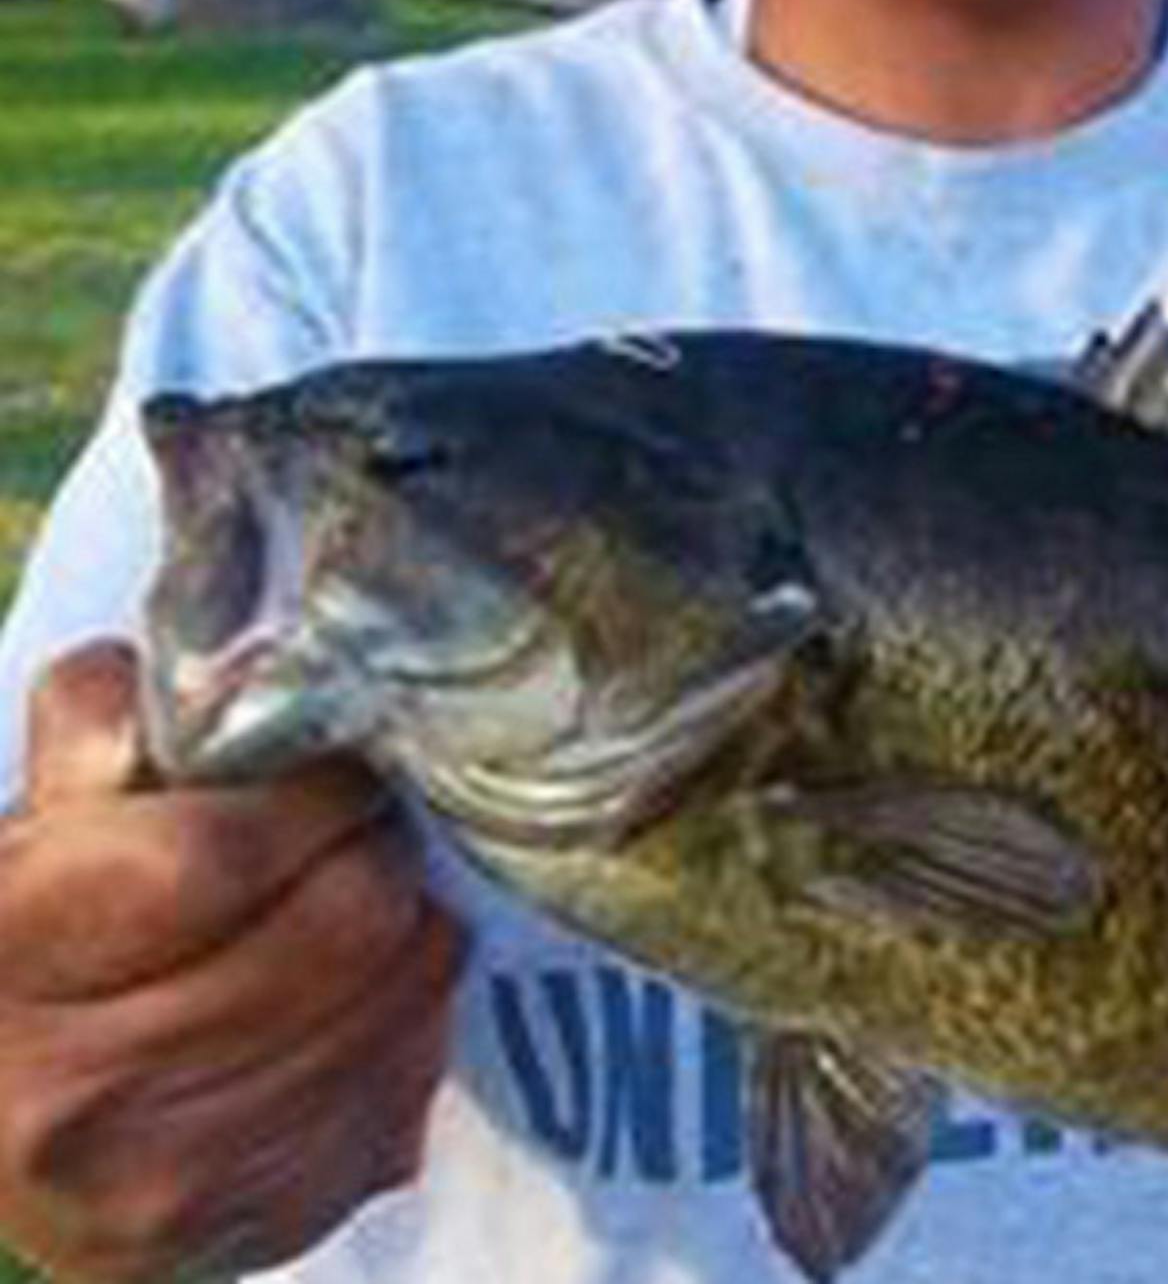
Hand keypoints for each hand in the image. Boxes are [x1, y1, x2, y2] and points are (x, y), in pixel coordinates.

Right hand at [0, 640, 464, 1281]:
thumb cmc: (35, 921)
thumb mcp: (43, 806)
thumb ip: (116, 714)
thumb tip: (231, 656)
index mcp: (9, 953)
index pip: (222, 854)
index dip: (316, 792)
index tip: (344, 765)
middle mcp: (71, 1095)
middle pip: (337, 932)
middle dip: (379, 856)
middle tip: (376, 829)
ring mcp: (159, 1192)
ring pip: (388, 1014)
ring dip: (413, 939)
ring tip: (384, 901)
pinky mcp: (239, 1240)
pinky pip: (396, 1104)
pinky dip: (408, 1033)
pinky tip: (373, 996)